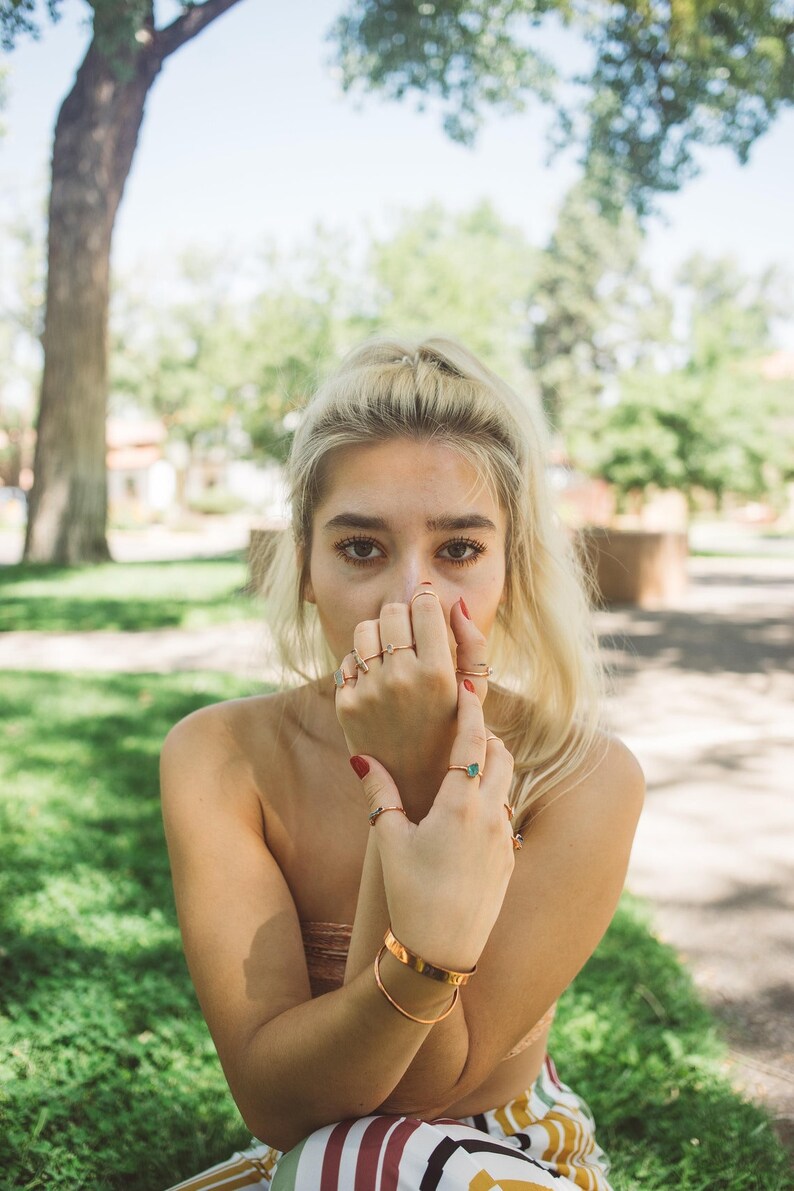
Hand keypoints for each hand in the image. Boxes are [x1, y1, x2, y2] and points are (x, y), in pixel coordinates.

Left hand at [335, 588, 491, 817]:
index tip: (428, 607)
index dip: (426, 600)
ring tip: (393, 654)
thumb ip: (473, 644)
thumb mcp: (475, 693)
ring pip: (365, 629)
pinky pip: (348, 659)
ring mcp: (369, 692)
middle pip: (392, 612)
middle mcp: (401, 680)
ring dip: (379, 634)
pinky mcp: (345, 705)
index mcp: (437, 674)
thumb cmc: (453, 732)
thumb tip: (457, 603)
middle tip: (412, 636)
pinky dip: (362, 663)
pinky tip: (378, 680)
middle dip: (403, 616)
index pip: (423, 605)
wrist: (415, 785)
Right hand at [350, 680, 515, 971]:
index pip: (472, 741)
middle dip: (484, 734)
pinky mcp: (510, 858)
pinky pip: (507, 811)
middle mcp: (489, 815)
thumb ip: (379, 793)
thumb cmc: (410, 894)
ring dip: (492, 764)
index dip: (470, 710)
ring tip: (464, 761)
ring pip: (508, 782)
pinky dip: (493, 795)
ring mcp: (505, 837)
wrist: (441, 951)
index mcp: (459, 805)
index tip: (467, 685)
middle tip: (462, 724)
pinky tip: (468, 807)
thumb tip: (363, 757)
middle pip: (500, 754)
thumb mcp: (389, 840)